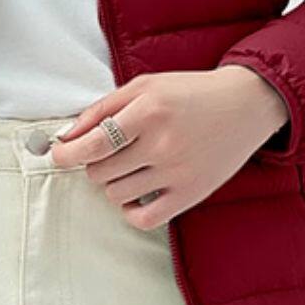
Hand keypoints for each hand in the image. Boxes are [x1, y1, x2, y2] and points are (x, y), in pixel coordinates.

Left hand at [49, 67, 289, 227]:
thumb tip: (67, 136)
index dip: (67, 153)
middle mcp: (163, 144)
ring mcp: (178, 172)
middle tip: (108, 151)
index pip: (94, 143)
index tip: (59, 155)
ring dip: (112, 182)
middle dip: (94, 162)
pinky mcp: (191, 194)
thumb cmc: (190, 92)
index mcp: (150, 111)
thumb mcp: (145, 86)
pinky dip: (130, 210)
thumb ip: (103, 108)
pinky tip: (136, 193)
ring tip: (128, 166)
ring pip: (116, 194)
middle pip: (100, 171)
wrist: (245, 105)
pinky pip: (143, 219)